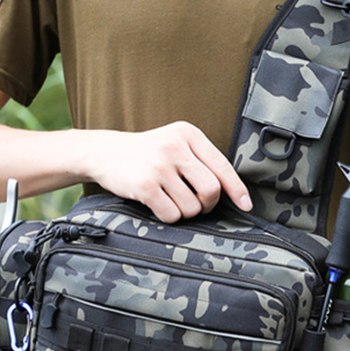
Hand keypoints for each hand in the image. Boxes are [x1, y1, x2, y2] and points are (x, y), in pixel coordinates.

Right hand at [84, 122, 251, 222]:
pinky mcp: (144, 185)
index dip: (237, 189)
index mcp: (188, 134)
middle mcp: (175, 147)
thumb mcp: (175, 144)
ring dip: (184, 211)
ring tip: (170, 198)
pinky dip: (168, 216)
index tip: (246, 205)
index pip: (222, 166)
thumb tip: (233, 193)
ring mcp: (159, 166)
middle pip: (211, 190)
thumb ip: (200, 160)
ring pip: (191, 207)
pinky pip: (171, 215)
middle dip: (207, 204)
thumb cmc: (147, 153)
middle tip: (196, 204)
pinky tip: (157, 204)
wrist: (103, 153)